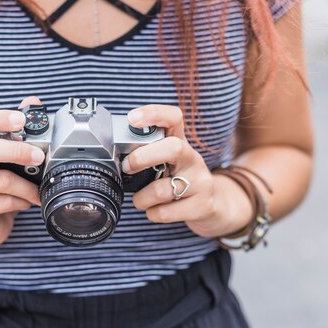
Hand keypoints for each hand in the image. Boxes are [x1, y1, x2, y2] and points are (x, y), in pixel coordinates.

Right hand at [0, 96, 44, 249]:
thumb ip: (16, 130)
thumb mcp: (4, 157)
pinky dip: (21, 202)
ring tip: (36, 190)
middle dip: (15, 150)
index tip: (21, 119)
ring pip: (1, 181)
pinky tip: (23, 203)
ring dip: (27, 186)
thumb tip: (33, 102)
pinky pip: (3, 203)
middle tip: (40, 155)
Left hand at [122, 105, 252, 237]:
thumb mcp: (166, 162)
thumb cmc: (179, 180)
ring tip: (141, 200)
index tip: (133, 118)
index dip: (153, 113)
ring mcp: (200, 181)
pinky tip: (156, 210)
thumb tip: (115, 157)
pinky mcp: (202, 205)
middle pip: (173, 148)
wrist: (211, 206)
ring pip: (162, 189)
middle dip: (143, 157)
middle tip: (127, 167)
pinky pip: (166, 212)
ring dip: (142, 198)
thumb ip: (147, 155)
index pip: (173, 117)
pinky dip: (153, 213)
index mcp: (180, 142)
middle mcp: (192, 158)